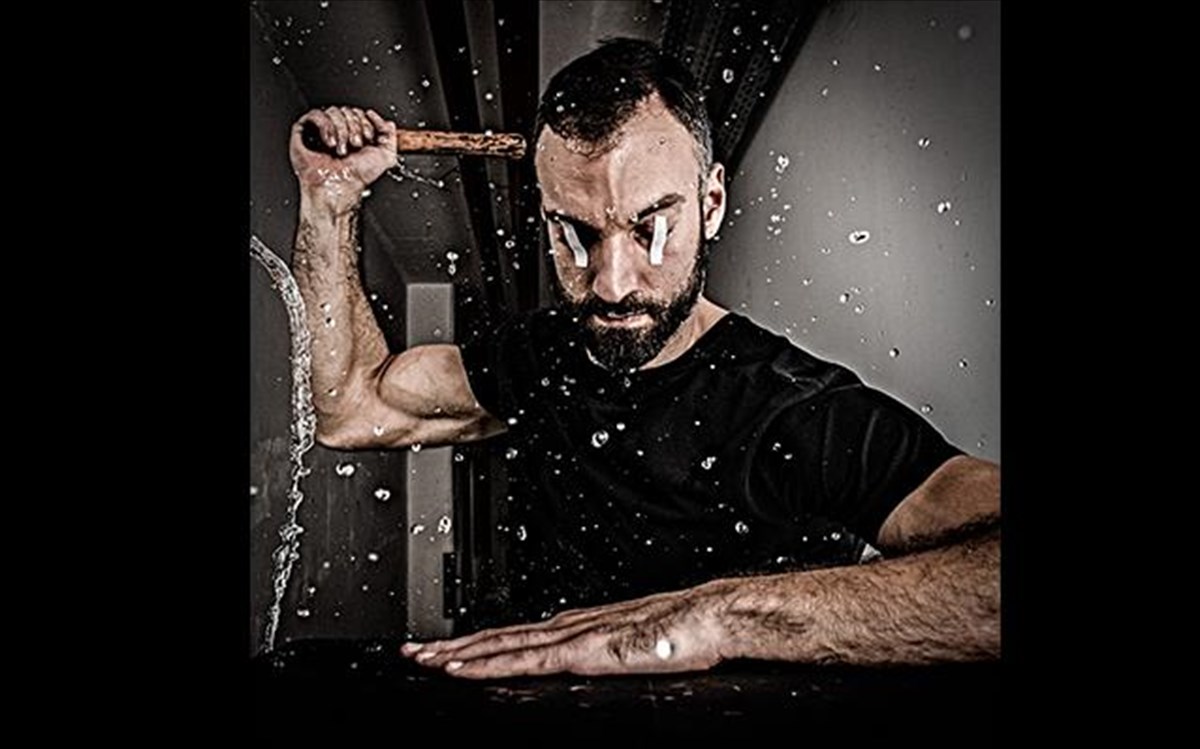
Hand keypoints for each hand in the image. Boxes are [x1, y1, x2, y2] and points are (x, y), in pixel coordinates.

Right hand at [289, 106, 397, 212]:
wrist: (338, 188)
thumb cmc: (356, 178)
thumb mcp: (385, 158)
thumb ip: (391, 137)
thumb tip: (388, 122)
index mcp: (354, 135)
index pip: (360, 113)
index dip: (366, 123)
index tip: (367, 139)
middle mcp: (338, 132)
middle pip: (348, 110)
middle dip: (354, 128)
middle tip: (355, 146)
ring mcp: (321, 131)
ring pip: (333, 111)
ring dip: (341, 131)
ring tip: (340, 149)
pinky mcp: (304, 132)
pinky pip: (316, 114)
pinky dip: (326, 127)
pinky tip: (330, 143)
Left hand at [400, 586, 729, 678]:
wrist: (709, 616)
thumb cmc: (685, 632)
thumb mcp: (636, 649)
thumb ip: (608, 657)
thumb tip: (597, 668)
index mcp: (580, 626)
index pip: (518, 636)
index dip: (479, 643)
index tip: (449, 649)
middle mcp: (567, 625)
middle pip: (498, 637)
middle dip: (454, 646)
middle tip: (413, 653)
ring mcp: (571, 636)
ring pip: (500, 645)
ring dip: (458, 654)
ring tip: (424, 661)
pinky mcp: (580, 652)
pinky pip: (523, 661)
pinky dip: (486, 664)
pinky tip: (460, 669)